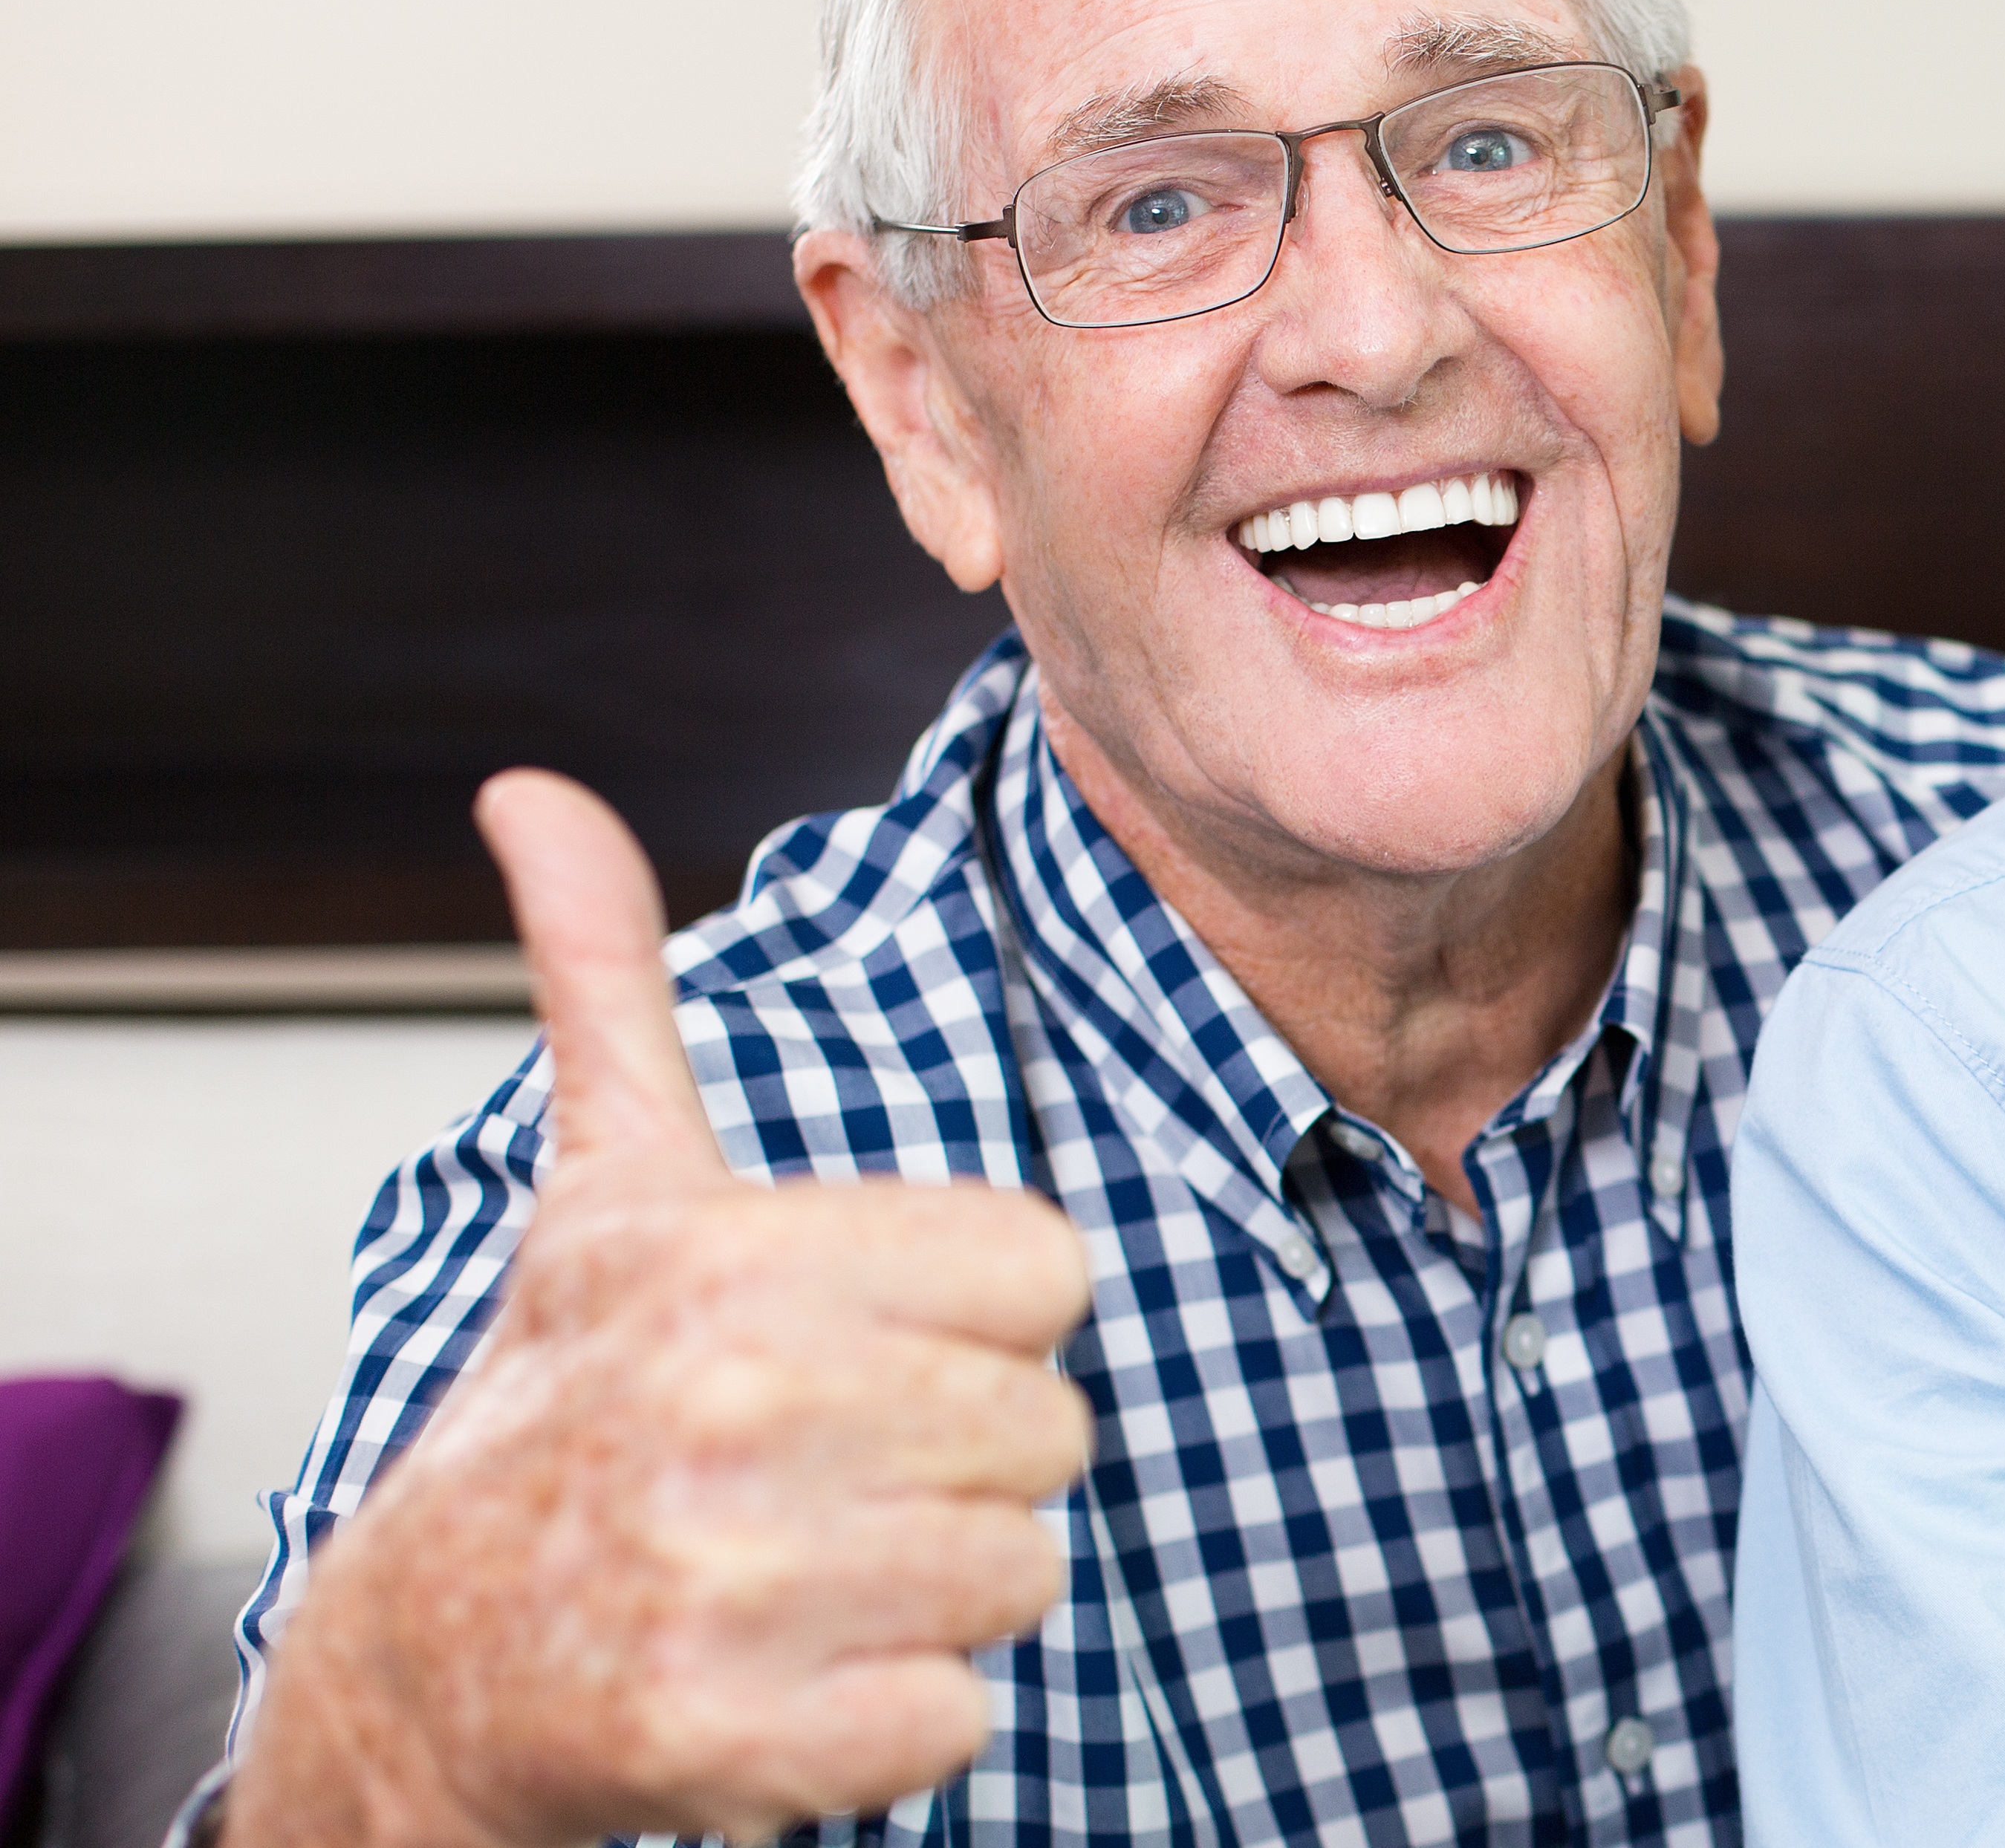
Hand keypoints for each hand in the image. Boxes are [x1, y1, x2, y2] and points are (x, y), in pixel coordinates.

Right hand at [233, 772, 1098, 1847]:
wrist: (426, 1660)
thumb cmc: (567, 1403)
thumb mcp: (604, 1189)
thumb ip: (602, 984)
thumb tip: (532, 794)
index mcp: (741, 1260)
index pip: (1050, 1271)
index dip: (974, 1320)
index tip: (855, 1344)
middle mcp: (733, 1402)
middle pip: (1053, 1430)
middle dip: (958, 1464)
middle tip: (819, 1471)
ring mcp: (731, 1576)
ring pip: (1023, 1573)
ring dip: (930, 1593)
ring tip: (801, 1568)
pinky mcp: (735, 1735)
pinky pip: (959, 1718)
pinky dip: (890, 1721)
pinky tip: (780, 1675)